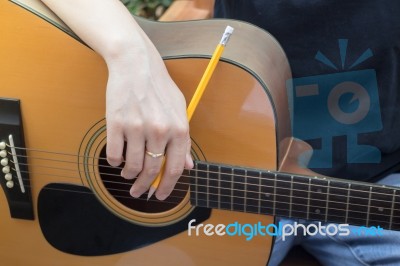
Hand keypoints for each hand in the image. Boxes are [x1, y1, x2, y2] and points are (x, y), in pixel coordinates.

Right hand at [39, 0, 192, 199]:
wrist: (136, 65)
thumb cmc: (160, 87)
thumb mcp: (180, 111)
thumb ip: (183, 140)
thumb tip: (188, 165)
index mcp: (178, 130)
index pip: (174, 169)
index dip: (167, 187)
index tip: (160, 197)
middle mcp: (159, 131)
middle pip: (150, 171)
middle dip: (144, 187)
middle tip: (139, 192)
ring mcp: (136, 128)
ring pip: (131, 166)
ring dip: (129, 175)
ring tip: (128, 175)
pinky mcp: (116, 124)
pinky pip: (114, 155)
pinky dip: (115, 162)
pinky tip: (118, 159)